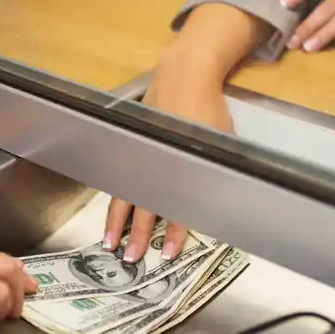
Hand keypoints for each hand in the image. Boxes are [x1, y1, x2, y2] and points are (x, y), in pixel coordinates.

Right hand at [103, 50, 233, 263]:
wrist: (184, 74)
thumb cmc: (206, 107)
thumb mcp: (221, 141)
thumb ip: (217, 171)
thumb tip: (224, 204)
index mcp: (178, 164)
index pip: (177, 205)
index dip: (176, 231)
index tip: (172, 253)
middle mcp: (155, 163)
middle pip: (144, 205)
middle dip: (139, 234)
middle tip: (132, 259)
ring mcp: (139, 155)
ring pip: (125, 195)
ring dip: (117, 222)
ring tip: (110, 244)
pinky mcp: (132, 148)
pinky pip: (121, 180)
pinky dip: (115, 200)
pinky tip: (110, 216)